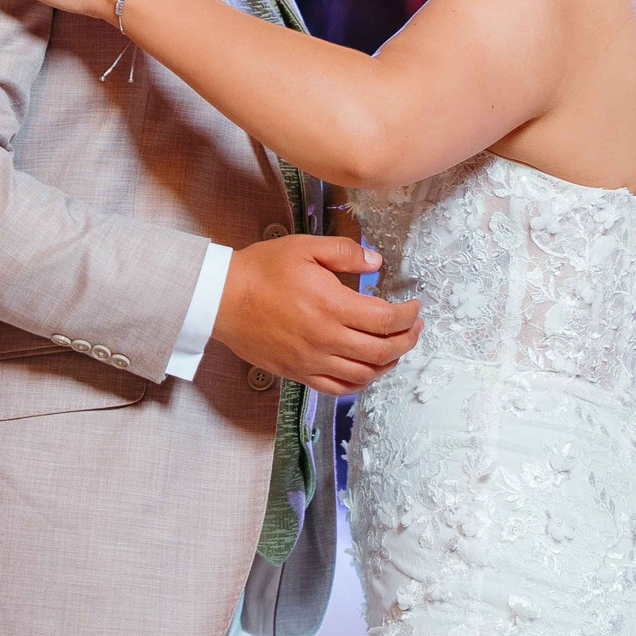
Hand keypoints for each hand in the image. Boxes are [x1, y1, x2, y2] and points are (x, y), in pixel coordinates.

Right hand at [216, 234, 421, 397]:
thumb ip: (345, 252)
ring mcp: (312, 360)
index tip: (414, 307)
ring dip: (388, 363)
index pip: (386, 320)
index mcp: (332, 305)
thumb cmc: (261, 270)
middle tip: (414, 328)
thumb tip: (376, 263)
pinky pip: (337, 388)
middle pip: (383, 351)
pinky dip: (359, 382)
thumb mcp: (305, 246)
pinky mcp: (298, 373)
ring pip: (364, 374)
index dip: (408, 316)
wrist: (221, 298)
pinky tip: (366, 370)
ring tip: (395, 348)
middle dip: (407, 340)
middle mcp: (326, 338)